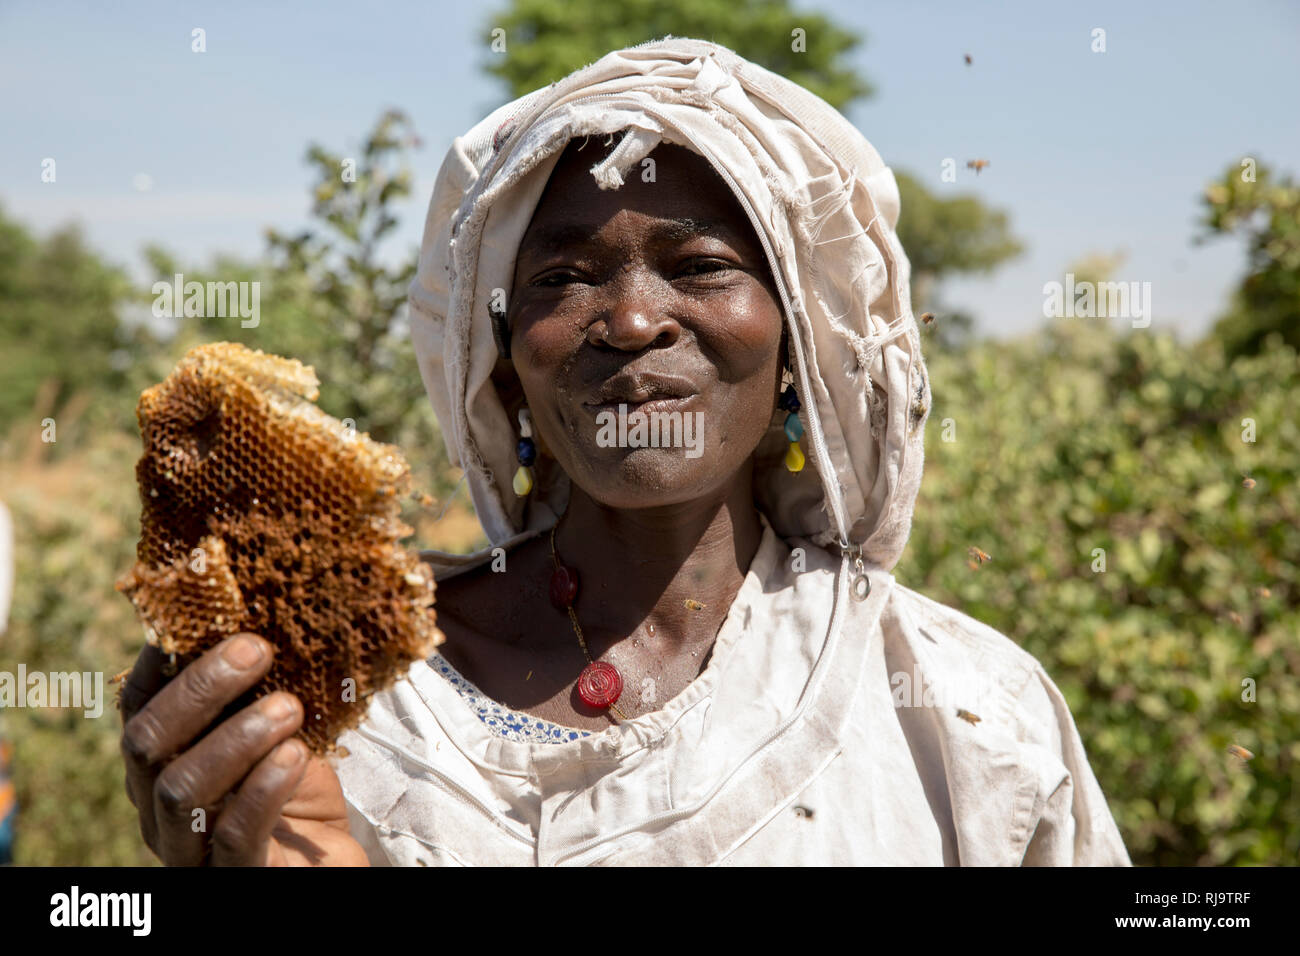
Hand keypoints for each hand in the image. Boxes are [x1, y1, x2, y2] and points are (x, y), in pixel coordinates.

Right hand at [119, 633, 368, 865]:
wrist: (329, 865)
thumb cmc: (298, 789)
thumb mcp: (280, 728)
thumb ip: (261, 685)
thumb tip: (269, 611)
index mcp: (162, 761)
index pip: (139, 703)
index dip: (162, 658)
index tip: (207, 611)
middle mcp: (158, 805)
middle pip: (146, 741)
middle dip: (200, 689)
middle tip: (257, 651)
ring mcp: (188, 848)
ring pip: (180, 789)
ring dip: (236, 738)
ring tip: (289, 708)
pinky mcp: (230, 878)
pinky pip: (233, 836)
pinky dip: (263, 788)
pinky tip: (294, 755)